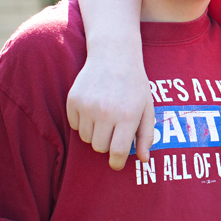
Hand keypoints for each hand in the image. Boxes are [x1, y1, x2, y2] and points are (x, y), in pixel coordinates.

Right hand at [67, 54, 155, 169]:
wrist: (114, 56)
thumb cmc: (135, 85)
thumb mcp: (147, 108)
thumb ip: (146, 135)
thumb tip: (144, 160)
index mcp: (127, 116)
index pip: (116, 151)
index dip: (116, 162)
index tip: (116, 164)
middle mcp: (105, 112)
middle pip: (99, 147)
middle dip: (107, 144)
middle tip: (115, 130)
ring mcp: (87, 106)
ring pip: (85, 138)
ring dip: (95, 133)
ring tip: (105, 116)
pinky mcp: (73, 101)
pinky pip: (74, 125)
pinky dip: (83, 122)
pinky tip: (94, 107)